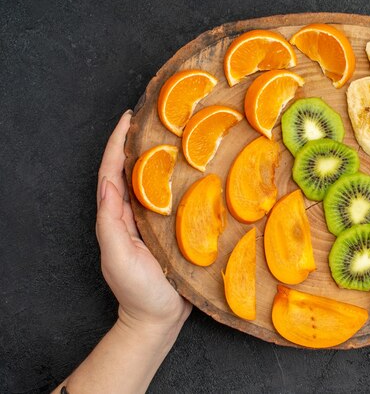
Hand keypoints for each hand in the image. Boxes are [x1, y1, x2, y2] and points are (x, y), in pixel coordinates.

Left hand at [96, 110, 190, 336]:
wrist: (159, 318)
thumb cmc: (138, 291)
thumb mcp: (118, 256)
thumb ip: (111, 221)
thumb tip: (109, 182)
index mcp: (116, 216)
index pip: (112, 172)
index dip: (118, 144)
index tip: (129, 118)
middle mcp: (133, 214)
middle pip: (133, 171)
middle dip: (139, 142)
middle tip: (155, 118)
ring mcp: (153, 222)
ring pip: (154, 182)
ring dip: (159, 157)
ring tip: (174, 135)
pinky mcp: (172, 230)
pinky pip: (174, 199)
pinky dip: (179, 181)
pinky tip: (194, 170)